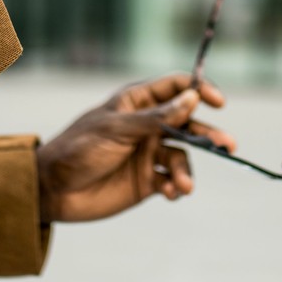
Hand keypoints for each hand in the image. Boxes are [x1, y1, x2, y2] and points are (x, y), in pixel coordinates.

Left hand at [34, 74, 235, 223]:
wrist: (53, 189)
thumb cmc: (79, 148)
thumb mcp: (117, 129)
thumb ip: (157, 117)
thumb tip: (193, 98)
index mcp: (138, 102)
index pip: (177, 88)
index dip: (199, 89)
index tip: (217, 101)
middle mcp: (148, 125)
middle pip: (189, 124)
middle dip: (209, 134)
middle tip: (228, 145)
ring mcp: (149, 153)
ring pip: (183, 156)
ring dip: (187, 171)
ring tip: (183, 186)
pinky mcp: (148, 181)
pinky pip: (172, 180)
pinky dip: (176, 186)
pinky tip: (170, 193)